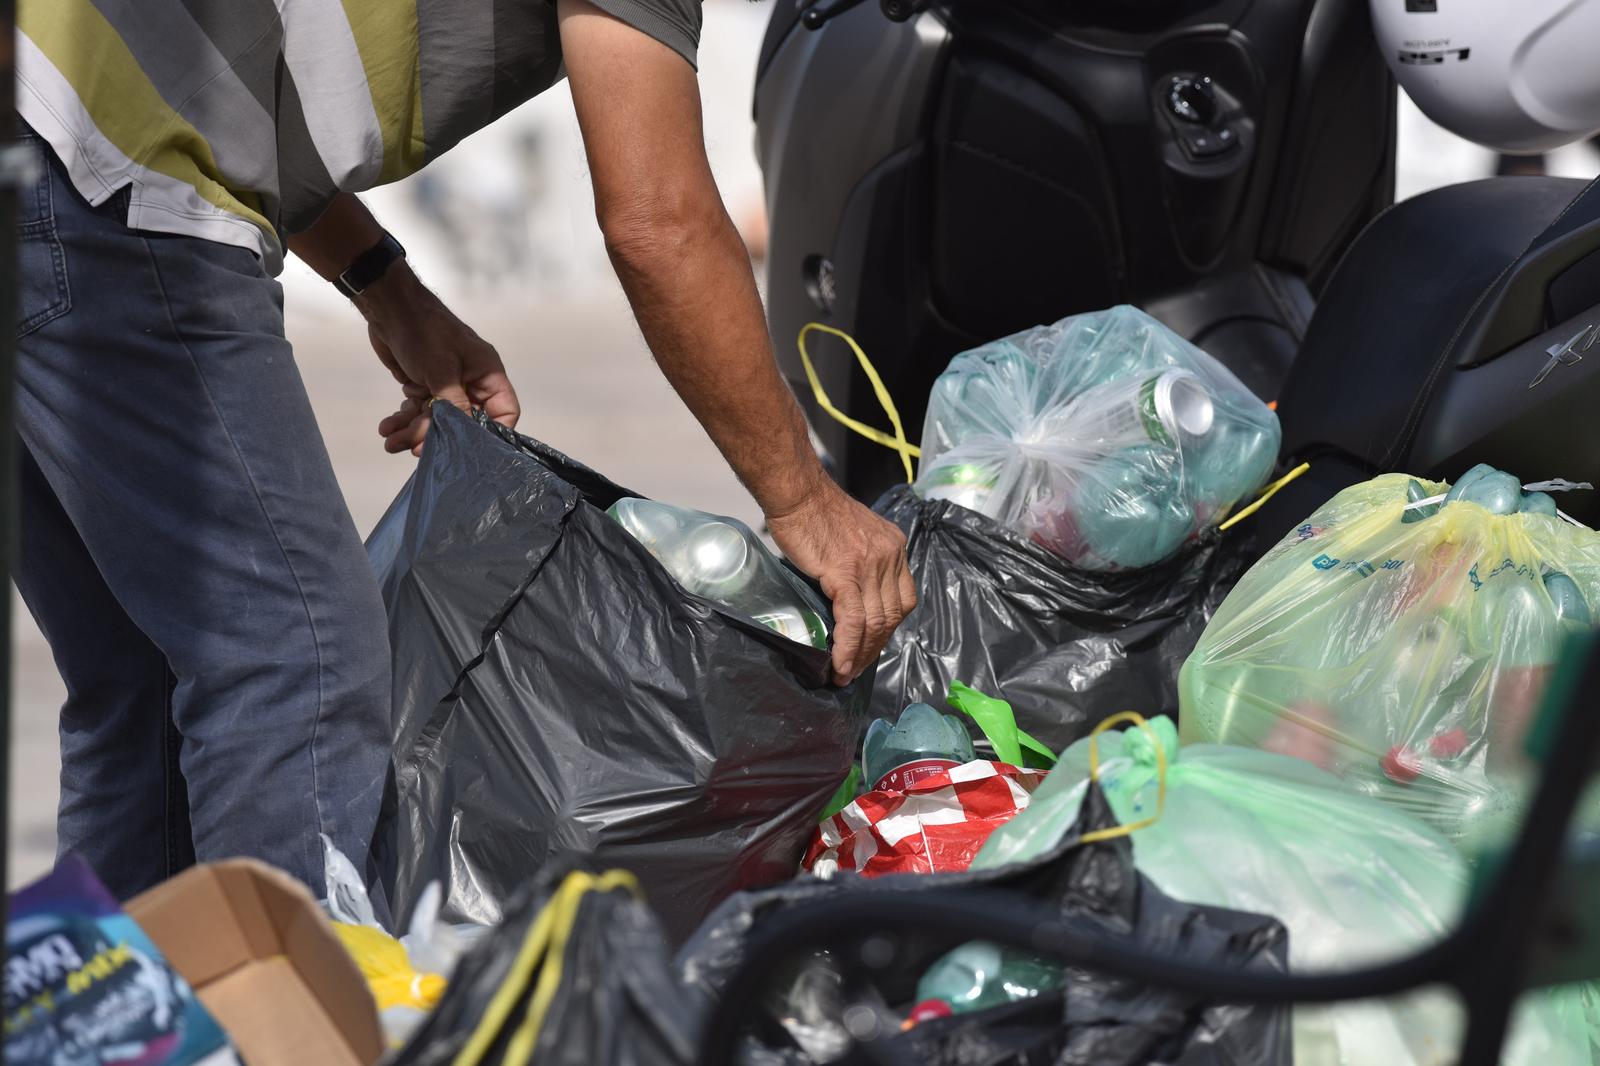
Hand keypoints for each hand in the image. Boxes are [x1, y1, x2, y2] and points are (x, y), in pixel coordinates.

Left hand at [356, 267, 520, 453]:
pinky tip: (387, 426)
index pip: (504, 412)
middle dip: (436, 435)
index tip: (468, 449)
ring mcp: (447, 385)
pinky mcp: (424, 385)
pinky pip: (418, 411)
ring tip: (391, 440)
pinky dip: (403, 420)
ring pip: (436, 420)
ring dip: (413, 431)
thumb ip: (455, 406)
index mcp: (487, 374)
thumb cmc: (424, 330)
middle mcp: (471, 382)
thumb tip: (463, 438)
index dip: (491, 434)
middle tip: (413, 448)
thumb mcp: (442, 371)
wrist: (389, 308)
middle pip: (463, 422)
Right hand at [767, 480, 916, 685]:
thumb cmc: (814, 512)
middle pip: (892, 615)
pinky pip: (854, 620)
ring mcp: (871, 564)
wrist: (797, 493)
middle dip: (874, 648)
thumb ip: (862, 563)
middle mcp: (890, 555)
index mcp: (895, 546)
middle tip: (855, 669)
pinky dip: (848, 647)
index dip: (887, 629)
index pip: (902, 599)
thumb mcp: (853, 536)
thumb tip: (851, 599)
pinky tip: (838, 664)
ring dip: (861, 655)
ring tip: (844, 673)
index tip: (870, 647)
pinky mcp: (846, 572)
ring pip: (875, 622)